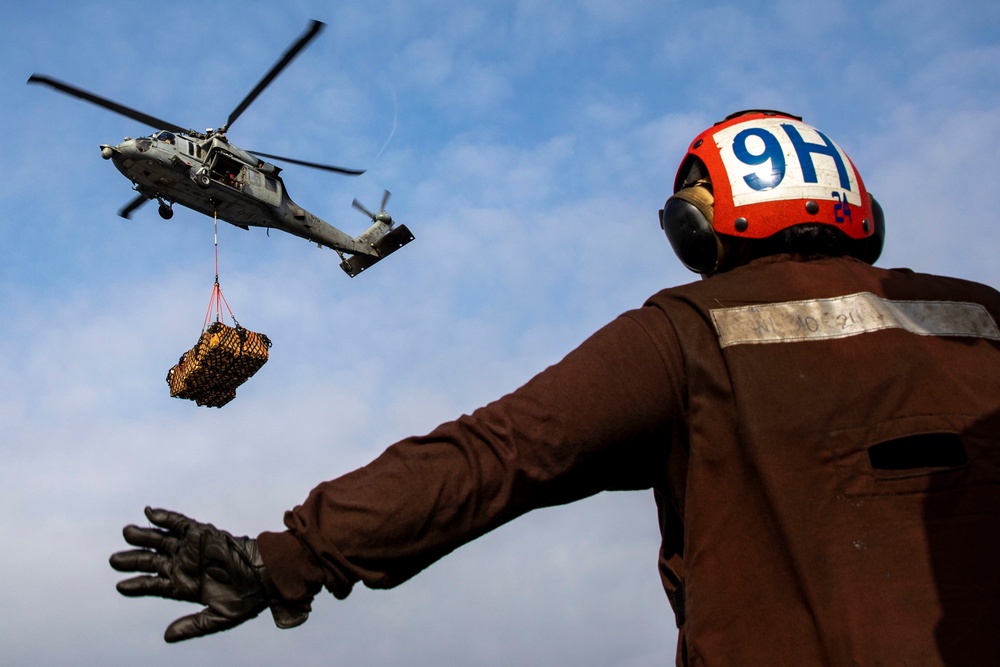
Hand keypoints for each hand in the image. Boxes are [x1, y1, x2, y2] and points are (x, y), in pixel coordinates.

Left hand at [109, 507, 307, 641]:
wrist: (266, 575)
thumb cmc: (245, 598)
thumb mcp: (217, 619)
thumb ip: (191, 626)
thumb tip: (166, 637)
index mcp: (184, 586)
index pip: (154, 585)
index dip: (137, 585)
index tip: (119, 586)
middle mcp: (184, 565)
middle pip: (151, 561)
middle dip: (133, 559)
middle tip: (114, 560)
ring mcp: (191, 548)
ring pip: (161, 540)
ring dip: (143, 536)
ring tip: (127, 532)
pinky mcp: (202, 533)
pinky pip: (179, 523)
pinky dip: (165, 518)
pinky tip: (149, 513)